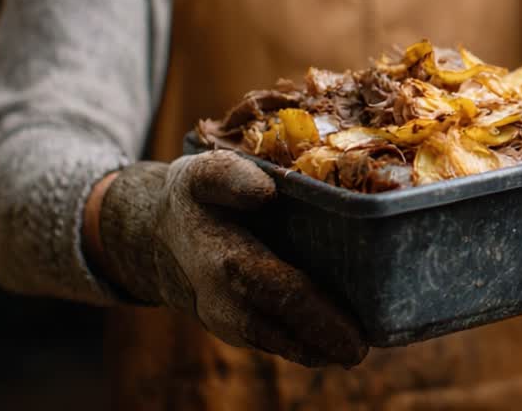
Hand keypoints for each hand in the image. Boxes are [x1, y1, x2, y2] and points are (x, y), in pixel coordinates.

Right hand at [95, 151, 366, 366]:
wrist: (160, 238)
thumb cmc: (195, 200)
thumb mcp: (204, 173)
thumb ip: (229, 176)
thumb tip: (266, 191)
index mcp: (225, 259)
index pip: (278, 290)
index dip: (317, 313)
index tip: (353, 332)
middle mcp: (224, 301)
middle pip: (280, 328)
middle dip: (324, 339)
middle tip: (362, 349)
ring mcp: (228, 321)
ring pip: (277, 342)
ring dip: (318, 348)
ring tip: (355, 348)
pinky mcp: (236, 328)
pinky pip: (273, 341)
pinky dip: (305, 345)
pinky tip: (334, 344)